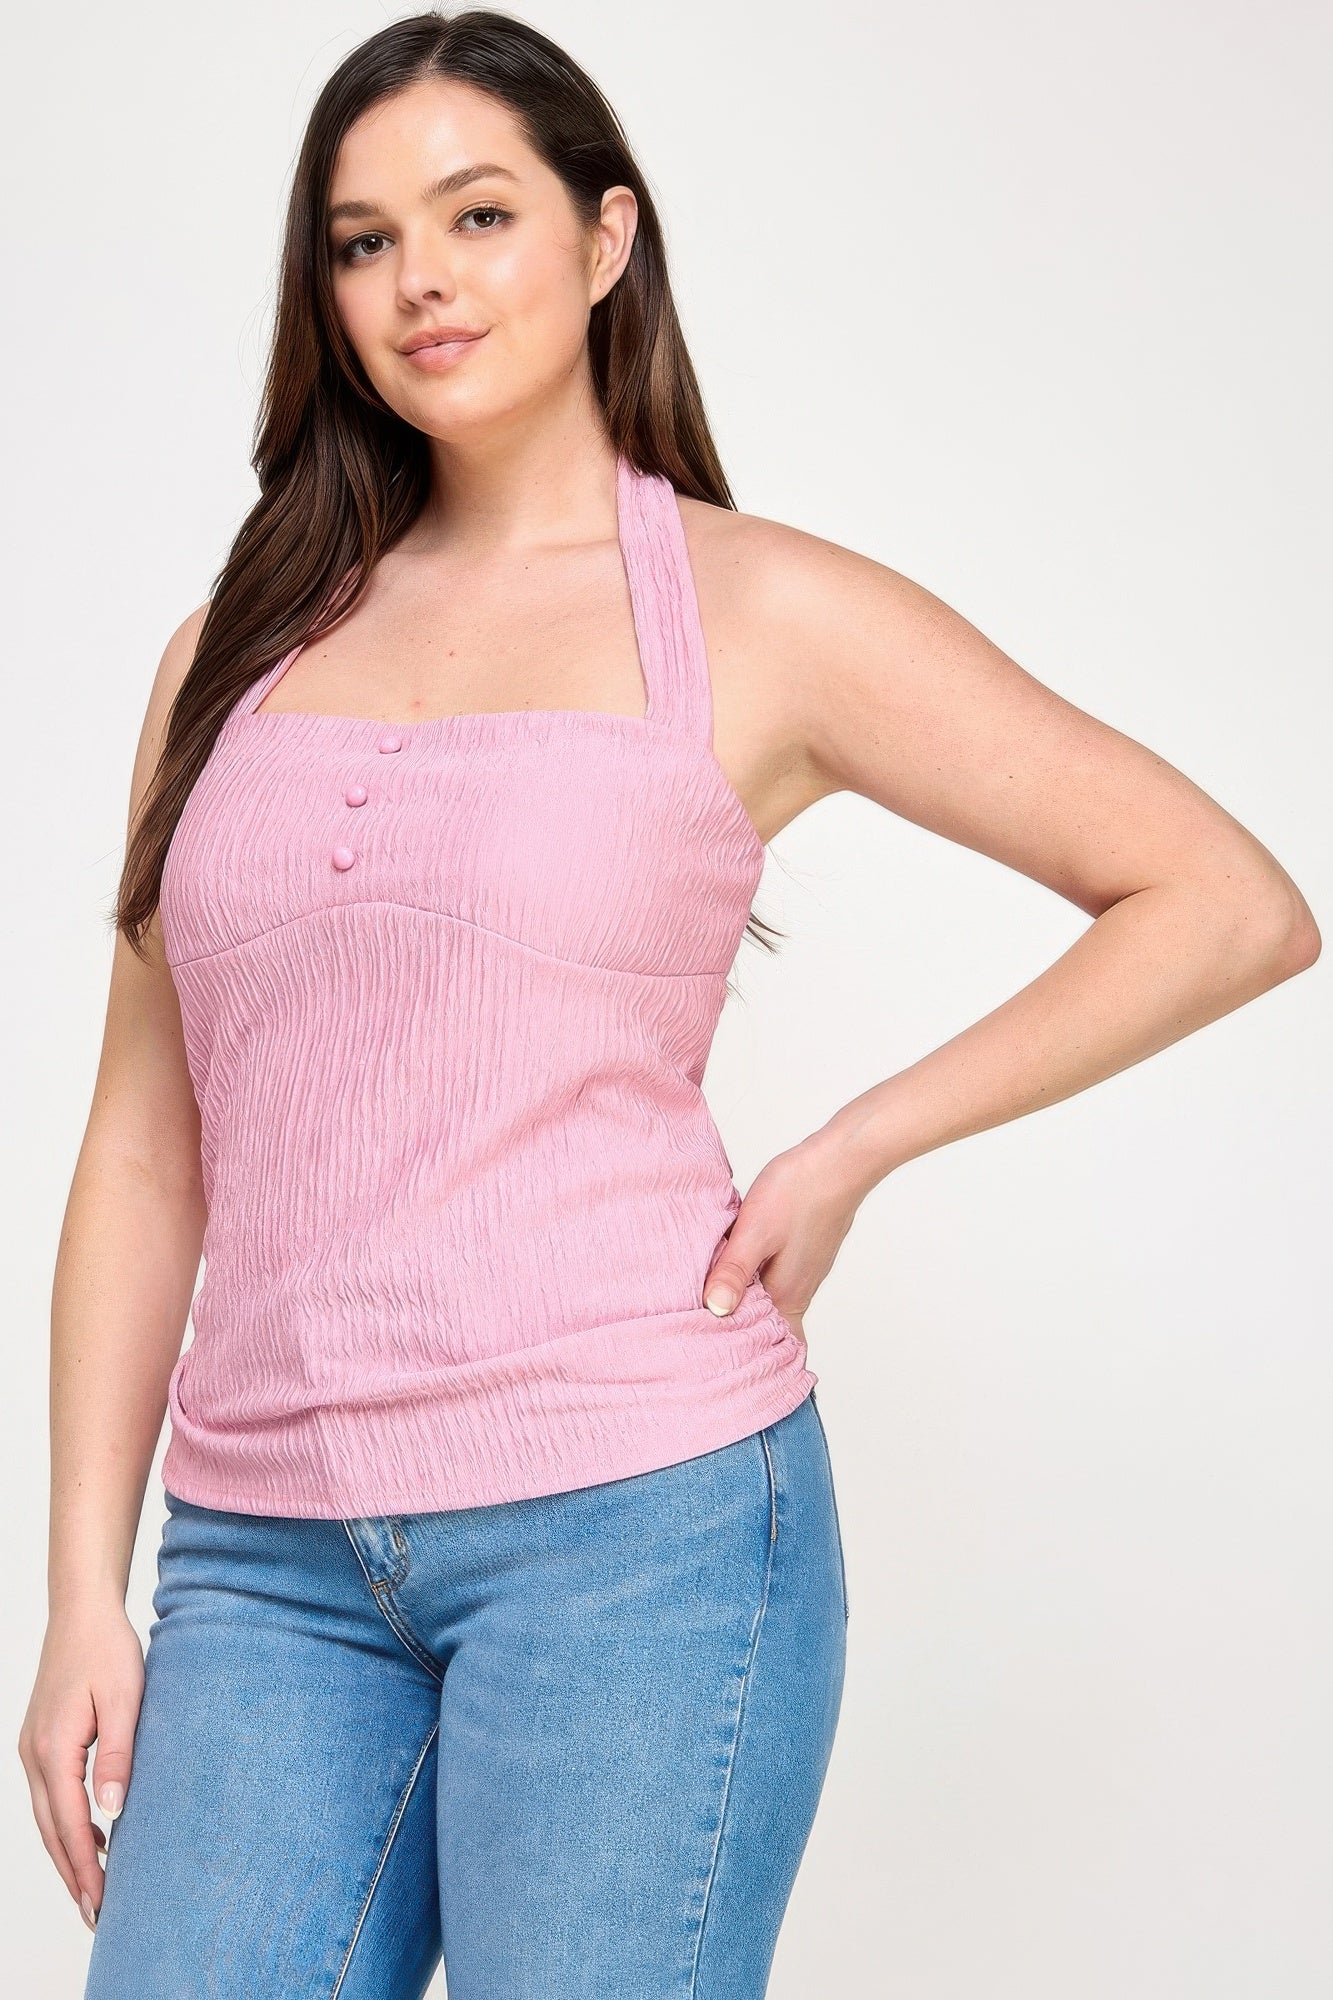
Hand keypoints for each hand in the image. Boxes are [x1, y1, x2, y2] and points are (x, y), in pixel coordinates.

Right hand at [17, 1598, 145, 1932]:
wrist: (82, 1611)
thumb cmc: (108, 1649)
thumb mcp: (125, 1699)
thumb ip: (119, 1755)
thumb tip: (113, 1813)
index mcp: (55, 1750)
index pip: (69, 1826)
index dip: (86, 1869)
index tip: (102, 1904)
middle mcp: (35, 1756)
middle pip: (51, 1832)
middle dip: (72, 1875)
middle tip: (97, 1916)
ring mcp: (32, 1749)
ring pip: (46, 1817)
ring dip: (66, 1853)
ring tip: (93, 1888)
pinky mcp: (40, 1741)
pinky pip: (49, 1796)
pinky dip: (65, 1824)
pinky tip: (92, 1835)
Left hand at [702, 1128, 865, 1348]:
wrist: (839, 1160)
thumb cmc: (800, 1192)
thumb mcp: (754, 1232)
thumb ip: (733, 1272)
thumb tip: (714, 1311)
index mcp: (787, 1294)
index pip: (773, 1344)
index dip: (751, 1357)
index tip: (721, 1363)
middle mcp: (800, 1288)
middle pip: (771, 1326)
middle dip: (744, 1334)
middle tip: (707, 1338)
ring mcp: (805, 1270)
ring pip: (773, 1300)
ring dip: (749, 1304)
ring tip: (713, 1304)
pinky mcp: (805, 1250)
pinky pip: (778, 1278)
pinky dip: (758, 1281)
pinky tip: (737, 1265)